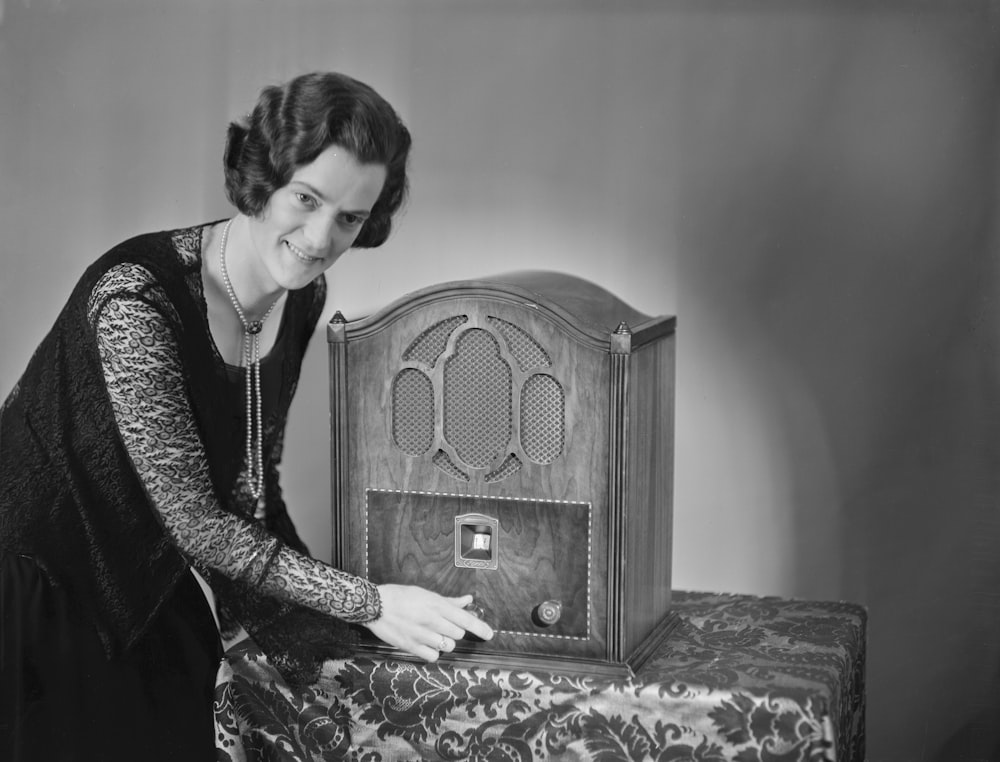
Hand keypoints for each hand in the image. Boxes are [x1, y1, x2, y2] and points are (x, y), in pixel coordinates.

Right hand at [363, 584, 494, 661]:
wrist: (375, 605)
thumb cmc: (401, 596)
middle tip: (442, 626)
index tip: (489, 634)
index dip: (480, 628)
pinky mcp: (411, 647)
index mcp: (437, 605)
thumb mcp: (426, 594)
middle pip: (458, 634)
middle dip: (454, 632)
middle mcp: (432, 621)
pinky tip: (425, 644)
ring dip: (444, 642)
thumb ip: (449, 601)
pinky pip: (433, 656)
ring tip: (432, 634)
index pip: (465, 619)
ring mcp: (422, 635)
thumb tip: (468, 600)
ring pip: (447, 646)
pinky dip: (432, 653)